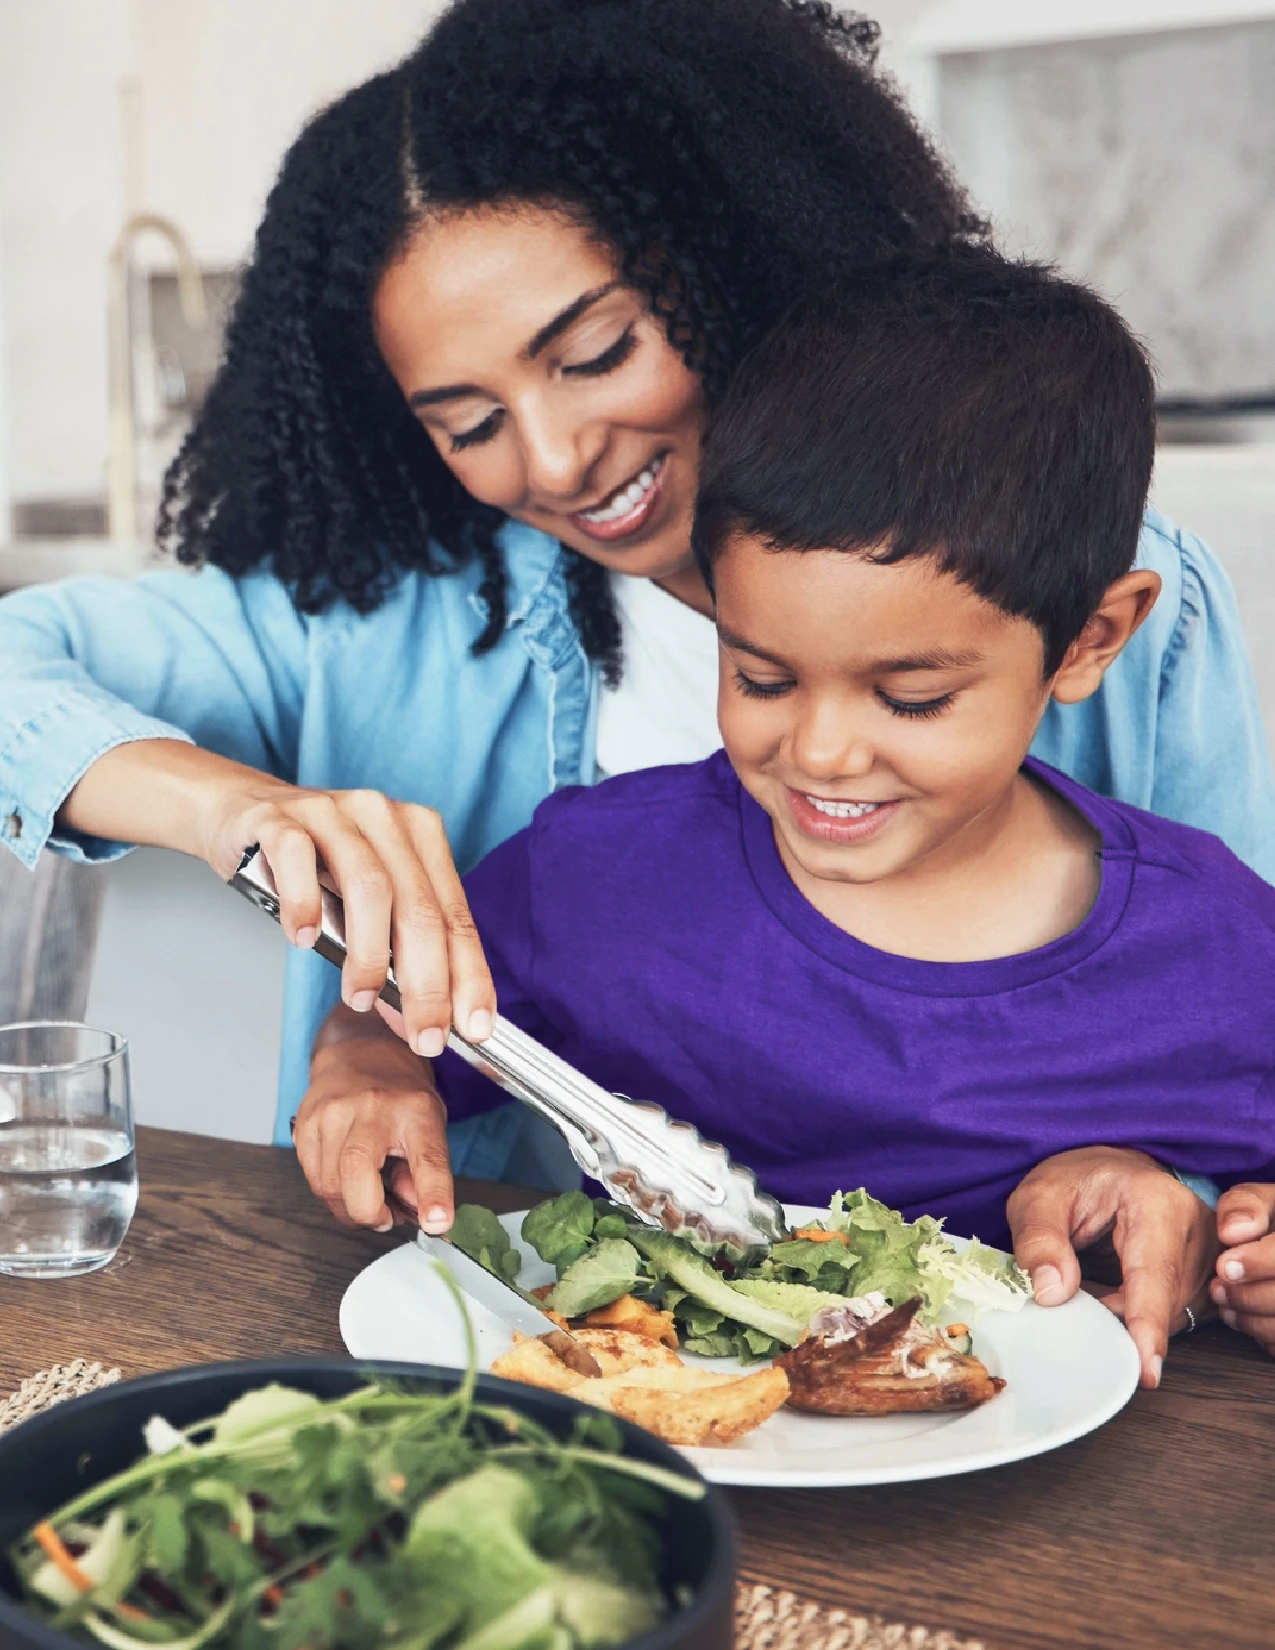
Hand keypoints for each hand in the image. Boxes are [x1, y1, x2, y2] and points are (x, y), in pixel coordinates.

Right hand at [62, 740, 494, 1054]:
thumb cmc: (313, 864)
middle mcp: (384, 817)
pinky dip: (304, 906)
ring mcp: (333, 812)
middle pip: (419, 908)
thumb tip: (416, 1018)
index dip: (469, 975)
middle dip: (428, 983)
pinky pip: (298, 860)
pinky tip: (304, 940)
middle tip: (424, 1036)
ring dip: (370, 955)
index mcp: (419, 834)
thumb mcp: (364, 901)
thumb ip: (395, 949)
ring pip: (368, 887)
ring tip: (361, 997)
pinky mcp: (280, 819)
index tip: (475, 1027)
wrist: (241, 811)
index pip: (455, 915)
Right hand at [292, 1006, 453, 1230]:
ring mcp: (331, 1113)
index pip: (426, 1157)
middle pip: (356, 1172)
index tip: (437, 1222)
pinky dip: (331, 1192)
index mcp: (414, 1110)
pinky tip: (346, 1180)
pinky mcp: (304, 1124)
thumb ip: (426, 1172)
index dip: (433, 1193)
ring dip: (350, 1207)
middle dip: (368, 1212)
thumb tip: (420, 1214)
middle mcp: (370, 1107)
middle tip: (385, 1217)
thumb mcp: (430, 1125)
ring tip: (368, 1196)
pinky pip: (312, 1178)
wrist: (360, 1052)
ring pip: (328, 1185)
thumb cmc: (399, 1095)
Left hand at [1007, 1146, 1219, 1388]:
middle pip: (1165, 1303)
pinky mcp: (1204, 1274)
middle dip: (1119, 1321)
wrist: (1109, 1171)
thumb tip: (1052, 1293)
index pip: (1154, 1275)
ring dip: (1128, 1318)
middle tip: (1077, 1307)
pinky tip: (1112, 1297)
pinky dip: (1138, 1316)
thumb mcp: (1039, 1198)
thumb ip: (1039, 1240)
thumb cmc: (1076, 1181)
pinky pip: (1174, 1314)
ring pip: (1171, 1315)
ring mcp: (1206, 1253)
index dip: (1147, 1325)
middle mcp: (1195, 1228)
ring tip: (1092, 1288)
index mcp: (1156, 1202)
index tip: (1147, 1370)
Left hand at [1210, 1183, 1274, 1355]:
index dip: (1258, 1263)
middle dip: (1249, 1296)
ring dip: (1253, 1321)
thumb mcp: (1268, 1202)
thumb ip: (1247, 1205)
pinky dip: (1266, 1337)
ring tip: (1226, 1307)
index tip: (1224, 1266)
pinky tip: (1247, 1321)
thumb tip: (1231, 1232)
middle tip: (1217, 1290)